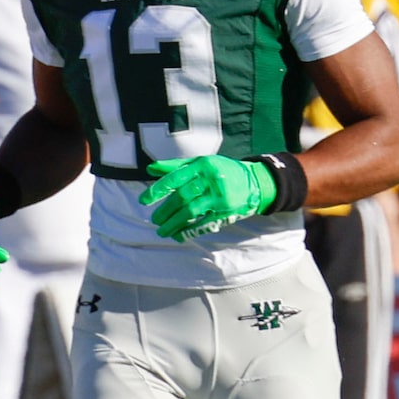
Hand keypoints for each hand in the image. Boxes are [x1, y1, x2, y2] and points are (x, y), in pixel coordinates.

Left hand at [142, 155, 278, 241]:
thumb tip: (149, 169)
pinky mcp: (226, 211)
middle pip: (182, 197)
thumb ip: (175, 167)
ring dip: (174, 224)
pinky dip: (190, 231)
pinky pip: (204, 223)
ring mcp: (220, 197)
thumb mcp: (200, 163)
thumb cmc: (220, 170)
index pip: (175, 178)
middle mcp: (212, 180)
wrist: (255, 181)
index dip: (158, 190)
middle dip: (165, 211)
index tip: (143, 200)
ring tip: (162, 231)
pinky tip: (178, 235)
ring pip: (191, 212)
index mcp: (203, 165)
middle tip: (154, 219)